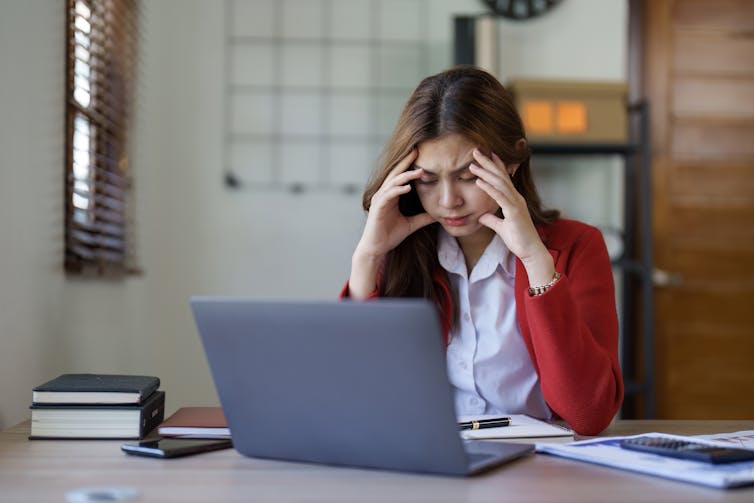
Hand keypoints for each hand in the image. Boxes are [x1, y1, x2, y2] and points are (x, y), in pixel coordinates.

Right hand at [355, 149, 434, 259]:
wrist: (376, 249)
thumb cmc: (389, 236)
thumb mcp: (411, 224)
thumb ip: (423, 218)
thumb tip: (439, 215)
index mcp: (391, 196)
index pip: (400, 177)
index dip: (409, 166)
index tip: (422, 156)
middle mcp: (383, 195)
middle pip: (395, 174)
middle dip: (406, 162)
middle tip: (417, 150)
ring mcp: (379, 200)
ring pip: (393, 183)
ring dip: (406, 176)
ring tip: (419, 171)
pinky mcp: (377, 208)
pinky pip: (388, 195)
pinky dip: (398, 190)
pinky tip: (408, 187)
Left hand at [469, 149, 554, 285]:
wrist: (531, 252)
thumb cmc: (519, 240)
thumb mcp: (501, 228)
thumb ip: (492, 220)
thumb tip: (482, 216)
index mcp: (513, 200)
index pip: (503, 179)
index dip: (495, 165)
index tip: (486, 154)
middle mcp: (516, 198)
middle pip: (500, 176)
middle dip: (487, 162)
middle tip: (475, 151)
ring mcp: (516, 203)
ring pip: (499, 183)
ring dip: (485, 172)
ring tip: (473, 163)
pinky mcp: (514, 212)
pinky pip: (499, 197)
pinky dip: (488, 188)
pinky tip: (478, 181)